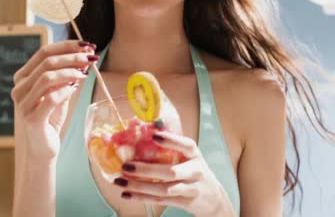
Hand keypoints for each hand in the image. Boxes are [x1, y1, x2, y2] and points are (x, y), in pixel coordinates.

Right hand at [11, 40, 96, 157]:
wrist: (43, 149)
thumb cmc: (50, 118)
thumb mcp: (59, 93)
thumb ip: (66, 76)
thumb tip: (83, 57)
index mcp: (23, 78)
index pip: (43, 52)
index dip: (66, 46)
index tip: (87, 45)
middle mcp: (19, 88)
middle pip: (47, 62)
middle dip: (72, 57)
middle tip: (91, 57)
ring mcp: (23, 104)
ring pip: (47, 78)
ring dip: (70, 72)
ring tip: (85, 72)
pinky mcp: (32, 119)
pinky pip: (51, 98)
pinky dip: (65, 91)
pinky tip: (75, 89)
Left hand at [113, 131, 234, 216]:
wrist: (213, 199)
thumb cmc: (194, 172)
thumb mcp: (189, 158)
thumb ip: (172, 148)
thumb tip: (142, 130)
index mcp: (195, 155)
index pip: (186, 145)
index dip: (171, 140)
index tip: (154, 135)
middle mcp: (195, 172)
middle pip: (170, 172)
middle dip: (146, 170)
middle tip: (125, 166)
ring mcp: (191, 189)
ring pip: (163, 189)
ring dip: (139, 186)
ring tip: (120, 181)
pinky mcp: (184, 202)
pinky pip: (161, 201)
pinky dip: (142, 198)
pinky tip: (127, 194)